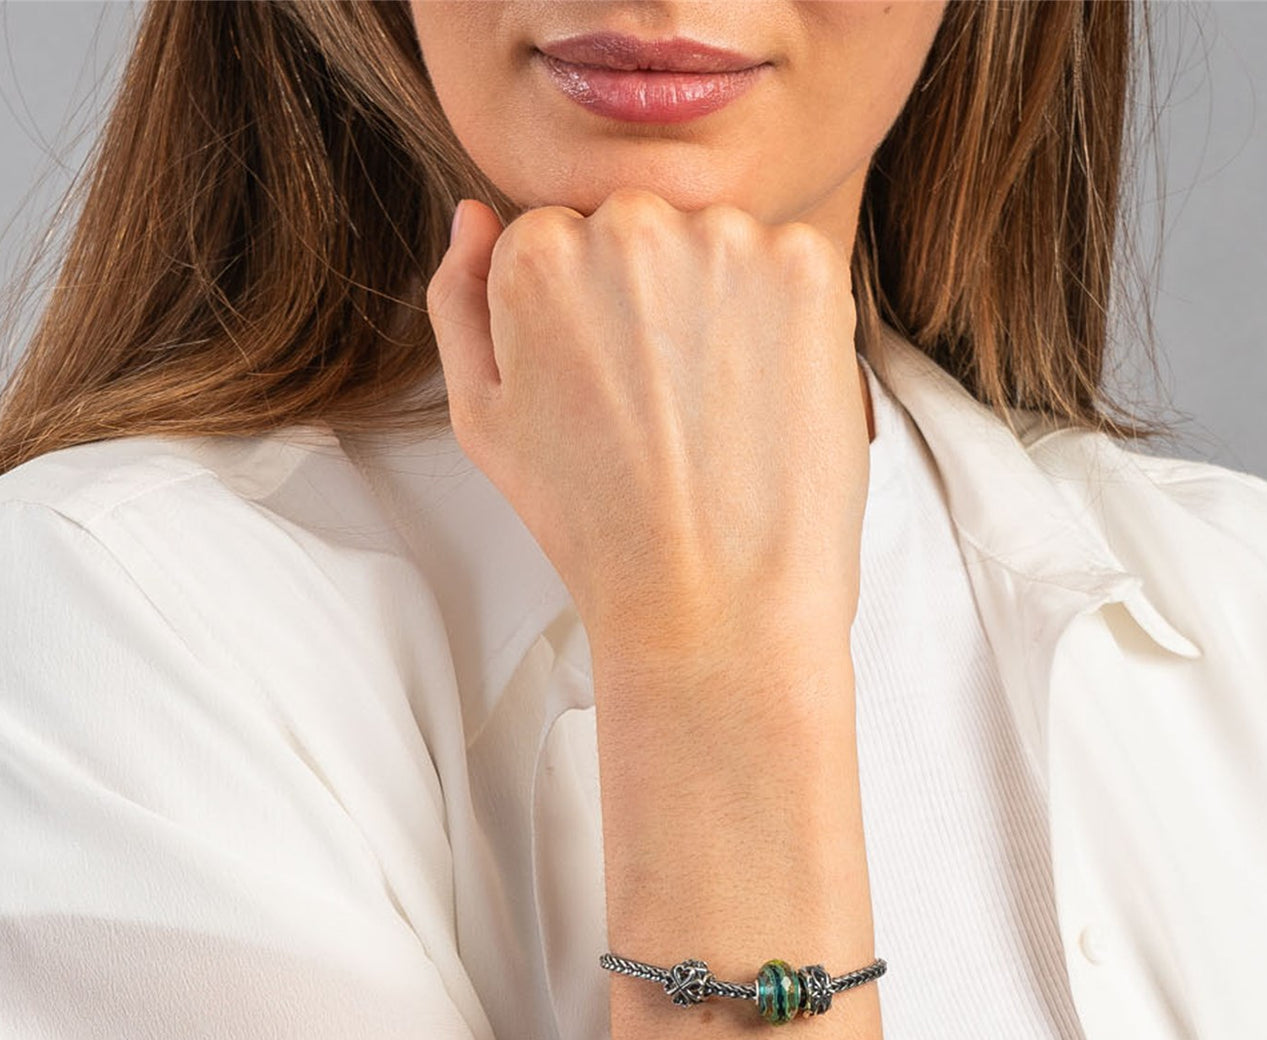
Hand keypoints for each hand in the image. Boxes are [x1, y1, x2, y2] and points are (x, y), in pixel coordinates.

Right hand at [425, 189, 869, 668]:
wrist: (713, 598)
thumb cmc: (595, 525)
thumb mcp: (485, 423)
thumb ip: (460, 303)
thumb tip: (474, 214)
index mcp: (537, 252)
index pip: (560, 242)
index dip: (587, 323)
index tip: (607, 391)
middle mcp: (628, 223)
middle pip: (638, 232)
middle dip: (648, 301)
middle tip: (661, 408)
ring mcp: (725, 239)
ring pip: (715, 246)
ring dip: (717, 304)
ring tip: (713, 411)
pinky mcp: (806, 268)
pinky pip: (787, 268)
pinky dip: (782, 320)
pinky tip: (763, 397)